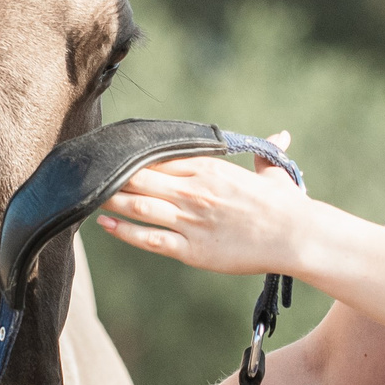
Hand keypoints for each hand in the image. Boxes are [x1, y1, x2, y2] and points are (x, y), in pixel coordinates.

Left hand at [94, 133, 310, 275]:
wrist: (296, 237)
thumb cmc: (285, 205)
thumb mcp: (272, 173)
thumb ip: (266, 152)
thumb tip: (282, 135)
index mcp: (208, 169)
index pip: (159, 156)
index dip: (132, 156)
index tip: (112, 153)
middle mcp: (194, 191)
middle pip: (141, 178)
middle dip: (113, 175)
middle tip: (89, 173)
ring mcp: (191, 221)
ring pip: (140, 205)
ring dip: (112, 199)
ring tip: (88, 196)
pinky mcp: (192, 249)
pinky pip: (150, 239)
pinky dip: (124, 230)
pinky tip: (105, 224)